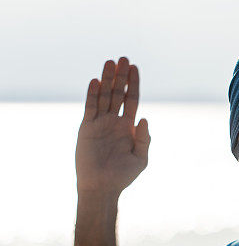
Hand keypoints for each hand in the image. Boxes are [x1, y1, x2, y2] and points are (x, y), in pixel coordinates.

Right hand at [75, 57, 150, 194]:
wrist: (102, 187)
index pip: (131, 99)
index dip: (133, 83)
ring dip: (107, 79)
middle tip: (123, 58)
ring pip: (104, 96)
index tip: (134, 68)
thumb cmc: (123, 175)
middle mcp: (114, 121)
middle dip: (121, 76)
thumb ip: (144, 138)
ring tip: (110, 62)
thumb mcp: (141, 158)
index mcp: (128, 127)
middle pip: (118, 93)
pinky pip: (90, 107)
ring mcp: (100, 123)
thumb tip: (144, 118)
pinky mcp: (87, 128)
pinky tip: (96, 81)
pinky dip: (93, 94)